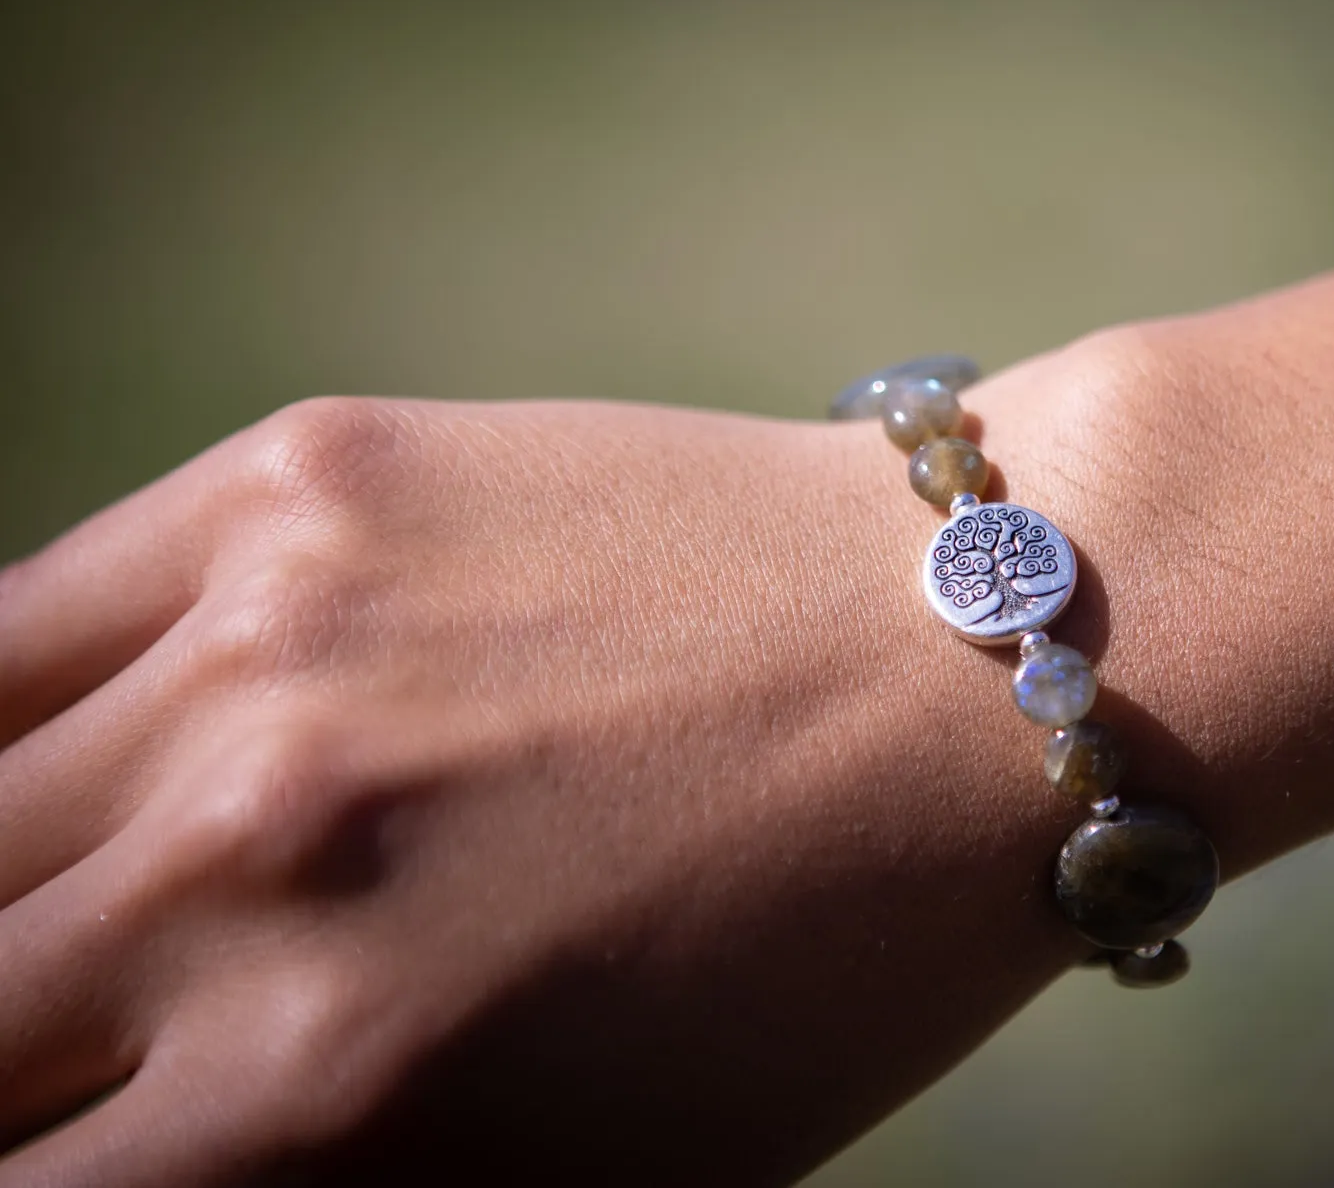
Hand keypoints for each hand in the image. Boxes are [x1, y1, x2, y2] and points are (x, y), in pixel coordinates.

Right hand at [0, 387, 1108, 1184]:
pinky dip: (20, 719)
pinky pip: (18, 628)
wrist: (974, 668)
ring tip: (103, 908)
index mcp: (324, 1090)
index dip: (40, 1164)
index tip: (81, 1134)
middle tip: (96, 1033)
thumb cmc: (814, 966)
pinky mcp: (299, 479)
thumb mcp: (581, 1177)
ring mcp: (265, 643)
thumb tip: (141, 1145)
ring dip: (13, 893)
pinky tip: (100, 756)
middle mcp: (253, 861)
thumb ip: (316, 1182)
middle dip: (18, 1055)